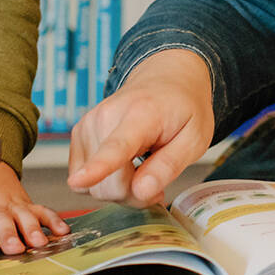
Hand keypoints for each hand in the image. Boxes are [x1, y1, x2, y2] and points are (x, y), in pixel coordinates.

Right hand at [64, 49, 214, 206]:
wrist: (166, 78)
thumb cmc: (183, 108)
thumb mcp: (195, 138)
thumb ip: (169, 166)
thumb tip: (141, 192)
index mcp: (140, 115)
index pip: (116, 147)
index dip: (98, 168)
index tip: (78, 181)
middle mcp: (105, 117)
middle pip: (106, 183)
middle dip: (131, 195)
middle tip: (155, 183)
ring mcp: (87, 125)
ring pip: (92, 187)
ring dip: (118, 190)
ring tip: (142, 171)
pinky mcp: (79, 134)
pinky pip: (84, 181)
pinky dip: (103, 182)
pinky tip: (123, 168)